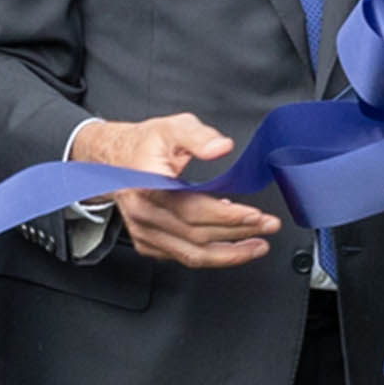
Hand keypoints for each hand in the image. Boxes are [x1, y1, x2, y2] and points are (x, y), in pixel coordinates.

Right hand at [70, 112, 280, 269]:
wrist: (114, 160)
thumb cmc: (145, 145)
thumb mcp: (173, 127)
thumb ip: (199, 136)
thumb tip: (221, 147)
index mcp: (148, 186)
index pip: (192, 209)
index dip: (226, 216)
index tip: (255, 215)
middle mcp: (144, 214)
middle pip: (197, 235)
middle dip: (239, 233)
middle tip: (269, 226)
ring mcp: (145, 232)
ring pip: (192, 254)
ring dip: (230, 254)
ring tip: (258, 245)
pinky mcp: (148, 243)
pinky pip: (183, 257)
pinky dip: (211, 254)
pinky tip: (230, 244)